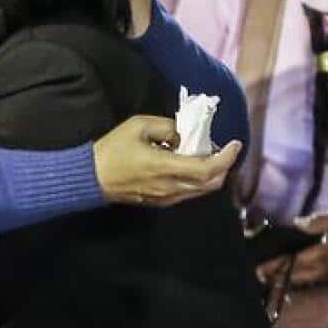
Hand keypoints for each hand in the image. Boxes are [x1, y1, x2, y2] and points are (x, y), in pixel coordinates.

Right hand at [93, 115, 240, 206]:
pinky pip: (189, 192)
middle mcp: (171, 187)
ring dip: (212, 174)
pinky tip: (189, 165)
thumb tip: (185, 135)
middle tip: (223, 148)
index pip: (207, 168)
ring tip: (207, 155)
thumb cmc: (113, 149)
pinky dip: (198, 179)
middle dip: (224, 166)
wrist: (92, 178)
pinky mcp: (161, 202)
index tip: (235, 144)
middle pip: (211, 183)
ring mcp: (167, 197)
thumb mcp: (138, 126)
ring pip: (202, 190)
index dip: (226, 157)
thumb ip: (167, 127)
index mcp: (166, 167)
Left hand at [256, 212, 327, 286]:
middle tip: (253, 272)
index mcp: (319, 256)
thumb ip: (312, 224)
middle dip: (272, 276)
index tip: (253, 268)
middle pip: (291, 277)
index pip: (288, 264)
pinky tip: (289, 274)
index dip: (270, 267)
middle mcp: (321, 271)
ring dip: (283, 280)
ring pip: (300, 282)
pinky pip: (311, 282)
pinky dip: (297, 280)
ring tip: (266, 275)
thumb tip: (293, 226)